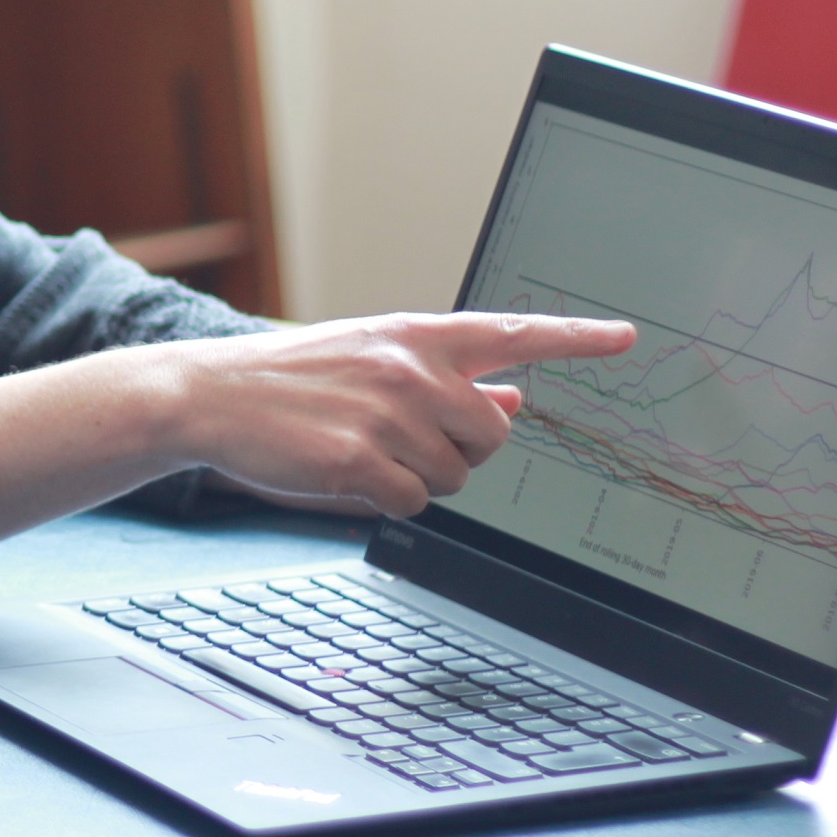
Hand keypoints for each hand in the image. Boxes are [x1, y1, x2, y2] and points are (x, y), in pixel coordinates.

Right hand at [156, 313, 636, 516]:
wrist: (210, 393)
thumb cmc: (292, 378)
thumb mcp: (371, 360)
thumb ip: (445, 378)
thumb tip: (516, 398)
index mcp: (415, 334)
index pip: (513, 333)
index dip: (576, 338)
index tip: (626, 336)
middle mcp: (410, 368)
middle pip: (495, 433)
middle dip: (462, 447)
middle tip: (402, 436)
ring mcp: (387, 415)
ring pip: (456, 476)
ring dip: (417, 476)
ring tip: (361, 446)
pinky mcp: (361, 461)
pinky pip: (414, 502)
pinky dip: (385, 498)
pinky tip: (343, 468)